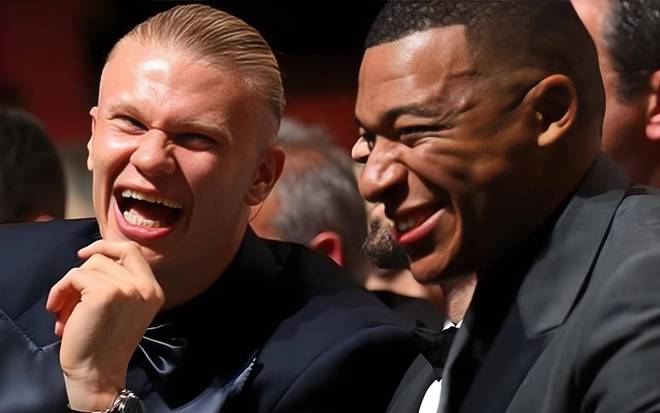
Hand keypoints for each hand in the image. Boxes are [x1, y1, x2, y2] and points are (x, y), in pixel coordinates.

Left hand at [46, 240, 164, 410]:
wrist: (97, 372)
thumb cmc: (104, 343)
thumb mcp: (124, 307)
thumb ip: (121, 282)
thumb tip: (92, 256)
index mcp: (154, 291)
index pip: (132, 250)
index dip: (107, 245)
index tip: (85, 254)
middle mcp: (145, 287)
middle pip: (105, 258)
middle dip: (82, 274)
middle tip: (71, 300)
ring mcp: (127, 289)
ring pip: (88, 266)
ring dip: (69, 287)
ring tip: (64, 311)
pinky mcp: (105, 293)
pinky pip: (74, 277)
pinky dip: (59, 291)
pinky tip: (58, 311)